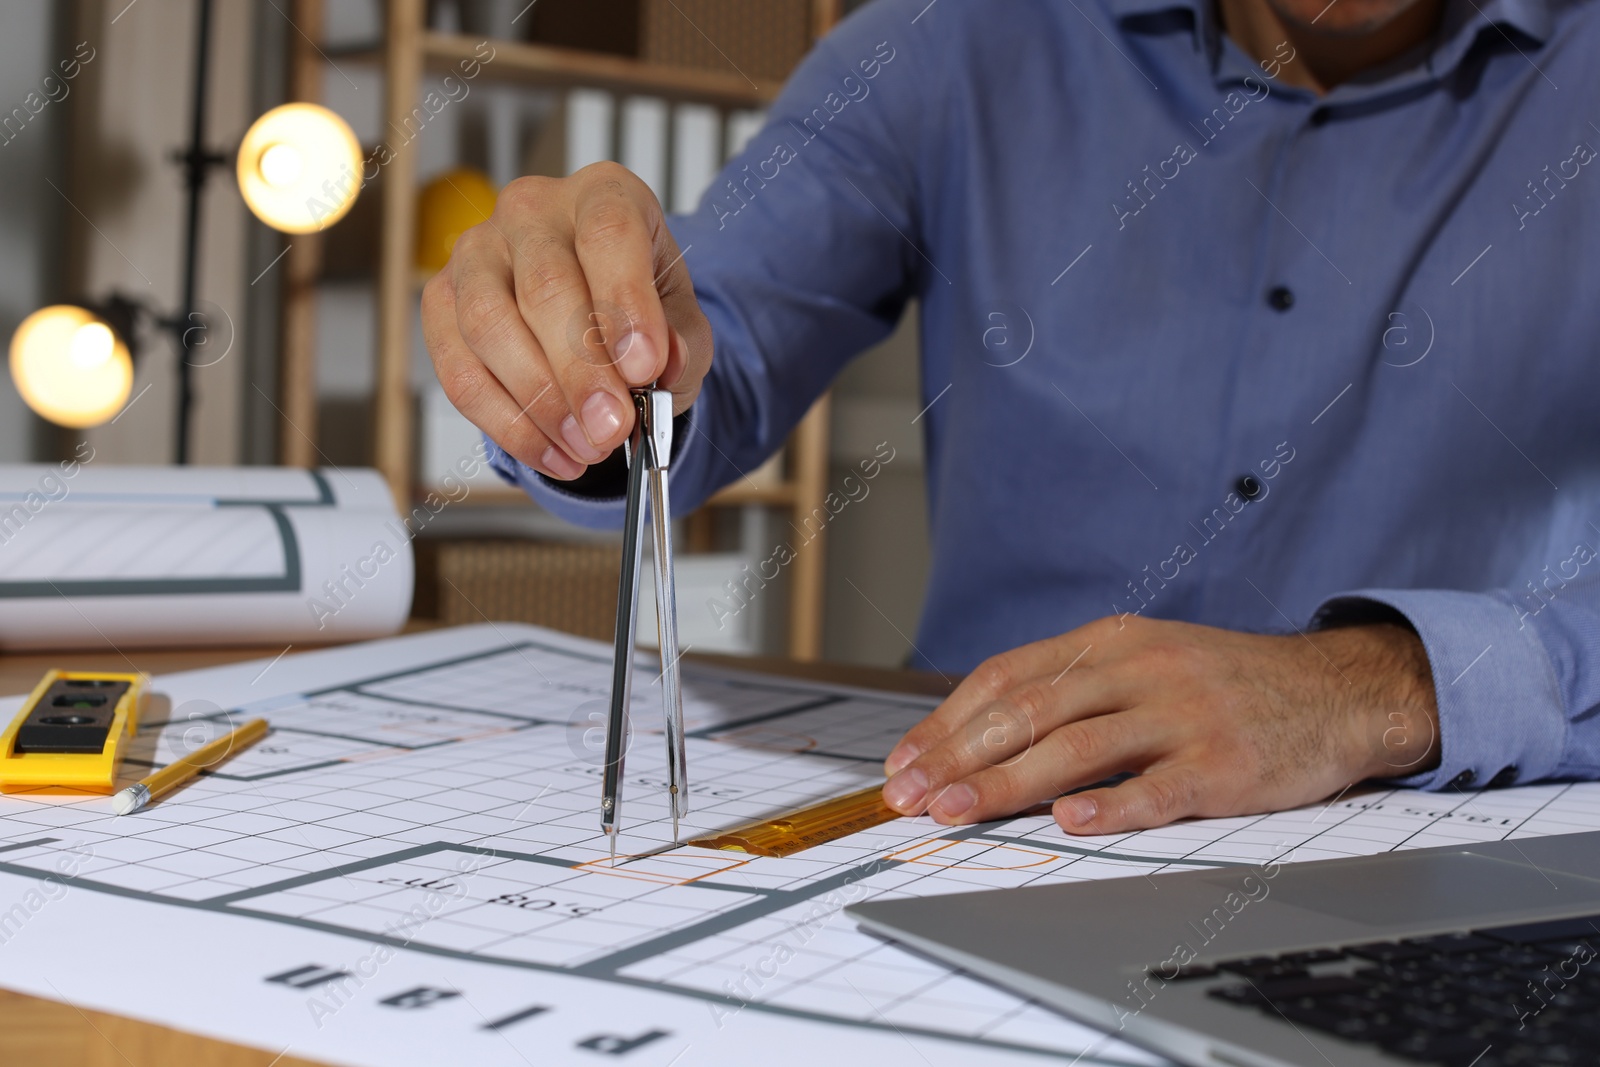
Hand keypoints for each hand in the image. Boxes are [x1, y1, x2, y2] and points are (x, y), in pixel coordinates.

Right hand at [421, 162, 712, 480]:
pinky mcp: (441, 301)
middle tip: (611, 427)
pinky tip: (552, 452)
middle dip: (581, 372)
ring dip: (540, 402)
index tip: (644, 366)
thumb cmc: (635, 306)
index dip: (624, 303)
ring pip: (490, 326)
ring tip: (585, 447)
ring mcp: (477, 253)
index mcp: (604, 195)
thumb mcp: (681, 320)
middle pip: (545, 286)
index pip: (608, 233)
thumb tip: (665, 364)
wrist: (595, 313)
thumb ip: (683, 341)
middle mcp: (533, 211)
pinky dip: (507, 424)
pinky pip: (459, 369)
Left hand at [881, 615, 1439, 834]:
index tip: (904, 762)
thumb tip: (978, 737)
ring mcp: (1182, 714)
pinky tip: (1070, 823)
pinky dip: (1112, 806)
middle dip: (957, 756)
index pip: (1007, 677)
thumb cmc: (1222, 685)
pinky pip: (1158, 787)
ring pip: (1078, 747)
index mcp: (1110, 642)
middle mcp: (1139, 669)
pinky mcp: (1224, 763)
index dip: (947, 721)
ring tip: (955, 811)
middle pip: (1029, 710)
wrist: (1336, 690)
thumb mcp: (1144, 662)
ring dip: (1006, 782)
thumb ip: (1073, 690)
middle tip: (909, 796)